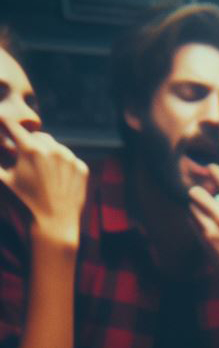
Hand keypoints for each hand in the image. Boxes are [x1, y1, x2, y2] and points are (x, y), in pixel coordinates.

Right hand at [0, 123, 86, 244]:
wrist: (54, 224)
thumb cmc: (24, 201)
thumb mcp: (3, 179)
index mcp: (31, 149)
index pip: (14, 126)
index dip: (6, 124)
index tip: (3, 123)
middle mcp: (53, 150)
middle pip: (37, 136)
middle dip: (30, 143)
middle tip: (25, 155)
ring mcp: (70, 159)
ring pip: (55, 146)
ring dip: (47, 152)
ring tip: (41, 168)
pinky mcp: (82, 169)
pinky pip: (69, 158)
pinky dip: (62, 164)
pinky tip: (56, 177)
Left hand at [188, 164, 218, 298]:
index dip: (214, 170)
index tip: (211, 169)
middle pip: (197, 192)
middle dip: (199, 191)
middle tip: (204, 194)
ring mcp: (212, 229)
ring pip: (191, 206)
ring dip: (196, 205)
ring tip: (204, 210)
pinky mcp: (205, 240)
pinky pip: (191, 220)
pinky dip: (195, 218)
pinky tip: (203, 222)